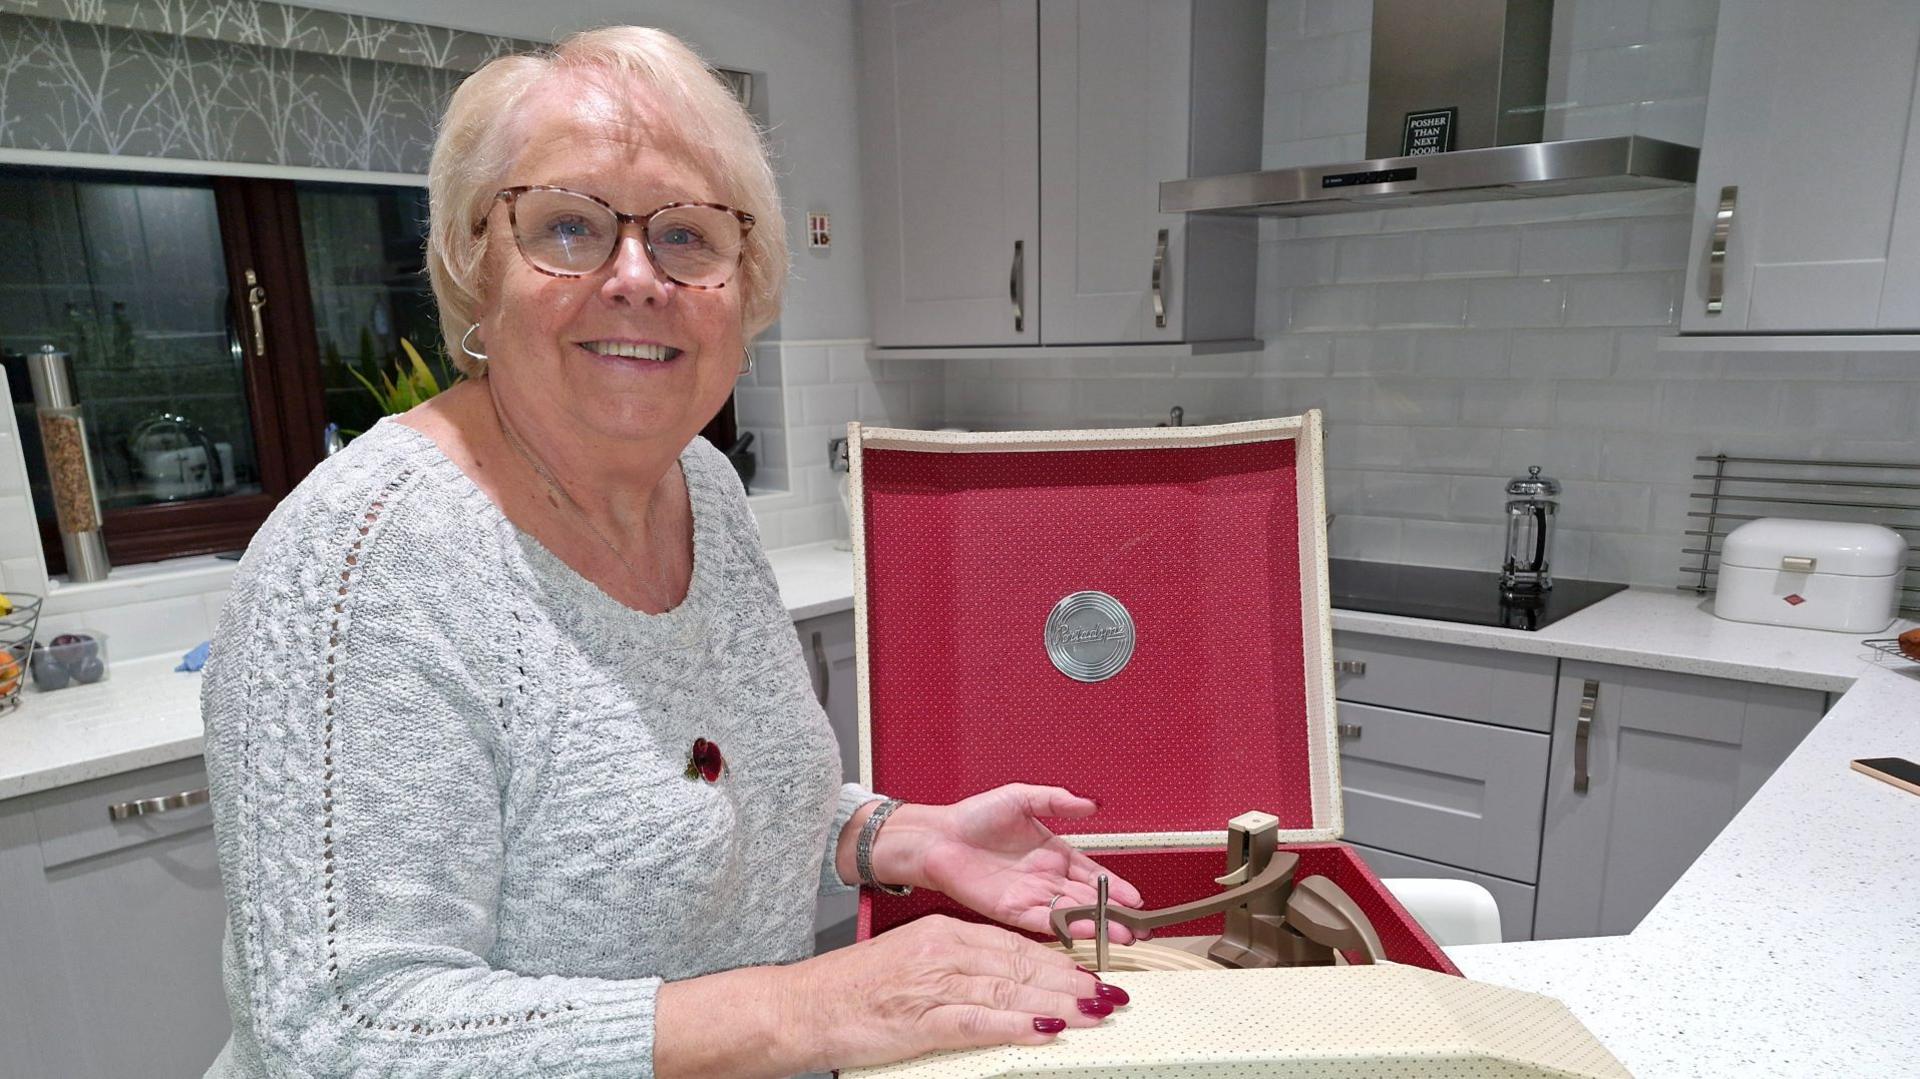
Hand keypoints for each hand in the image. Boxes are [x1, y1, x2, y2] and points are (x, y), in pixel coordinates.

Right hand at [786, 914, 1124, 1072]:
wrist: (800, 1007)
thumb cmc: (853, 990)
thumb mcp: (912, 962)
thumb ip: (959, 967)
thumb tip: (1008, 983)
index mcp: (942, 934)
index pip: (1014, 943)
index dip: (1059, 958)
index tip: (1091, 970)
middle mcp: (942, 951)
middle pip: (1022, 964)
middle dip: (1072, 979)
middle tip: (1110, 992)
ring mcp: (932, 984)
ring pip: (1009, 990)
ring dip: (1059, 1002)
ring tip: (1095, 1010)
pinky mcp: (919, 1019)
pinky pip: (978, 1022)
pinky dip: (1016, 1025)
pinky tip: (1046, 1030)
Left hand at [878, 785, 1146, 941]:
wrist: (937, 837)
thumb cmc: (974, 816)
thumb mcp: (1021, 797)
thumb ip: (1057, 800)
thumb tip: (1092, 804)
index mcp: (1052, 854)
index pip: (1092, 875)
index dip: (1115, 887)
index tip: (1137, 900)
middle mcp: (1045, 879)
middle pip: (1088, 899)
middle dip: (1115, 914)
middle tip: (1141, 927)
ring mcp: (1030, 896)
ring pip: (1072, 914)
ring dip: (1098, 925)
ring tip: (1124, 934)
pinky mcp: (1011, 911)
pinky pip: (1045, 921)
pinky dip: (1068, 928)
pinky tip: (1089, 931)